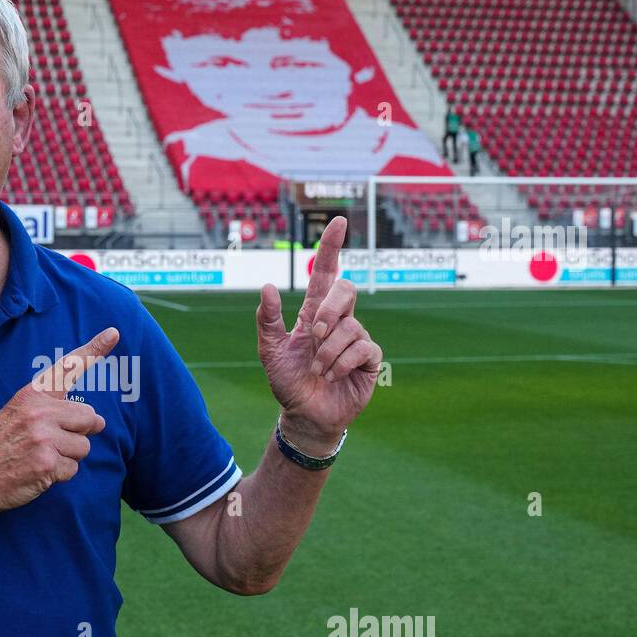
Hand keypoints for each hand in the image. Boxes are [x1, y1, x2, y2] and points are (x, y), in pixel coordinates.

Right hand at [0, 327, 118, 515]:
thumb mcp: (18, 414)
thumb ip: (57, 411)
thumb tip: (101, 421)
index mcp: (31, 394)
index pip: (67, 368)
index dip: (93, 350)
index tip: (113, 333)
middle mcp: (39, 412)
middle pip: (89, 417)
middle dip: (78, 433)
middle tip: (50, 442)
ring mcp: (43, 438)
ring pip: (84, 447)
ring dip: (68, 457)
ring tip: (39, 457)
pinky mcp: (47, 464)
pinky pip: (73, 469)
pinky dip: (59, 475)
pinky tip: (37, 473)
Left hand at [256, 217, 381, 454]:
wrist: (304, 415)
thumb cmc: (288, 381)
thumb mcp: (269, 351)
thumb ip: (268, 321)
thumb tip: (267, 286)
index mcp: (314, 313)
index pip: (326, 273)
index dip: (331, 247)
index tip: (338, 222)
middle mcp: (338, 321)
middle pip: (346, 290)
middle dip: (329, 309)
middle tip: (313, 334)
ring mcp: (356, 338)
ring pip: (350, 326)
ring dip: (326, 352)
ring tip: (316, 371)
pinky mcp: (369, 359)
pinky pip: (362, 348)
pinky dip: (341, 363)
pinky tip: (331, 376)